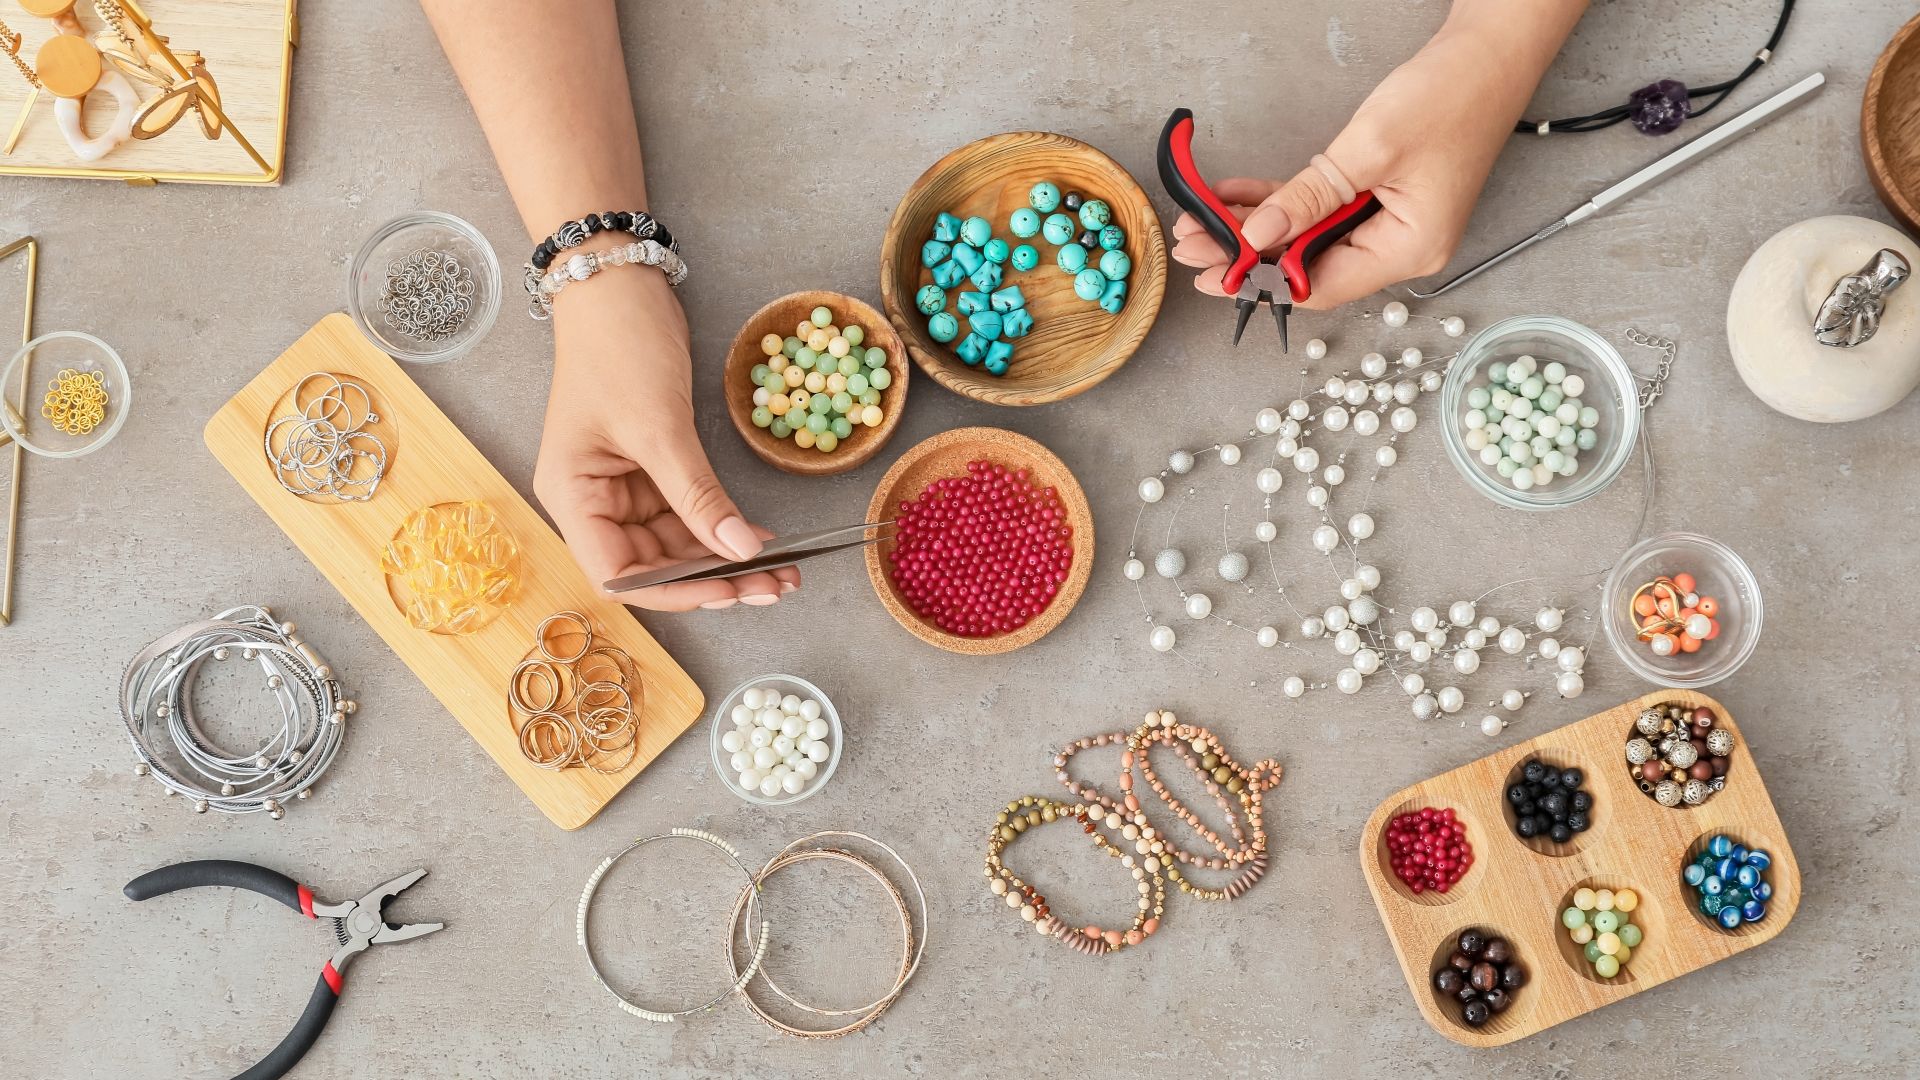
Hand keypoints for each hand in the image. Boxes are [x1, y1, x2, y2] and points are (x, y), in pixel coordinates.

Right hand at [535, 270, 798, 611]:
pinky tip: (762, 537)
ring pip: (676, 545)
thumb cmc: (618, 348)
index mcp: (572, 496)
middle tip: (774, 586)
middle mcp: (591, 501)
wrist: (619, 287)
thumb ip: (698, 496)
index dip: (674, 594)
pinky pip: (688, 513)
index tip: (728, 593)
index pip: (618, 575)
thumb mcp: (659, 427)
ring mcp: (621, 486)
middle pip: (653, 566)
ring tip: (783, 570)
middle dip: (713, 579)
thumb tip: (740, 552)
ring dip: (726, 558)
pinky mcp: (649, 468)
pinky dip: (723, 526)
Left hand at [1171, 24, 1530, 308]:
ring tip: (1202, 220)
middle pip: (1309, 266)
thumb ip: (1309, 198)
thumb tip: (1257, 235)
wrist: (1488, 55)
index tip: (1212, 272)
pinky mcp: (1380, 199)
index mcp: (1410, 250)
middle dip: (1248, 254)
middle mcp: (1401, 247)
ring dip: (1257, 229)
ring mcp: (1390, 224)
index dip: (1262, 281)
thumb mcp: (1368, 150)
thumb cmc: (1450, 97)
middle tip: (1193, 242)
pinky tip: (1237, 199)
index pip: (1320, 285)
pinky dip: (1281, 205)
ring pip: (1308, 240)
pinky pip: (1320, 213)